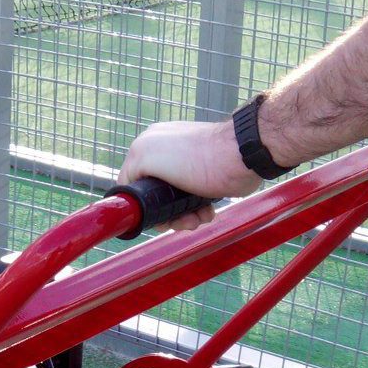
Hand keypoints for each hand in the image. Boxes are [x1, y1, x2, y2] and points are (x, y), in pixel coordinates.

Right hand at [117, 118, 260, 228]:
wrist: (242, 158)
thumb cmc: (198, 158)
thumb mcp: (149, 157)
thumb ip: (130, 170)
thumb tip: (126, 189)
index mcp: (149, 147)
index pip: (133, 183)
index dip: (142, 205)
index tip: (156, 218)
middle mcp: (166, 155)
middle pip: (155, 197)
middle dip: (167, 214)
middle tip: (180, 221)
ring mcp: (186, 168)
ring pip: (174, 203)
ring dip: (184, 217)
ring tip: (198, 218)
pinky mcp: (204, 179)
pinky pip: (192, 202)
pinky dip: (197, 211)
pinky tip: (207, 212)